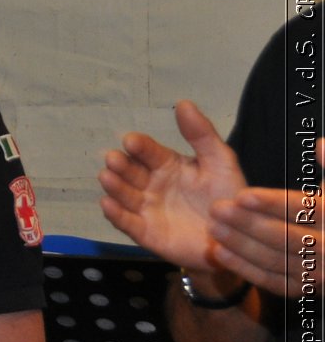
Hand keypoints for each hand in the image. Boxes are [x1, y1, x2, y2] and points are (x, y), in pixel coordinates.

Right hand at [99, 99, 245, 269]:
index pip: (148, 152)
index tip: (131, 141)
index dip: (139, 146)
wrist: (235, 238)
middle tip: (113, 159)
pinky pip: (126, 222)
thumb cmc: (227, 198)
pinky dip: (115, 214)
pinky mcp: (145, 232)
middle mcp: (151, 185)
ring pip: (124, 195)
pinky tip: (107, 204)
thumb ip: (202, 135)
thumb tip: (183, 103)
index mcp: (167, 165)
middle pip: (130, 172)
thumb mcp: (220, 162)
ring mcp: (146, 209)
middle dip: (120, 165)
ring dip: (114, 186)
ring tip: (106, 177)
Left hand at [208, 168, 321, 297]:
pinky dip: (245, 269)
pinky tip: (219, 253)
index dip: (274, 203)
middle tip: (216, 210)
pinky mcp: (302, 288)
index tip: (243, 195)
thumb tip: (319, 144)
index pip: (305, 210)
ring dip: (242, 246)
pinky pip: (272, 280)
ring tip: (213, 229)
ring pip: (276, 260)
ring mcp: (317, 272)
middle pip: (286, 237)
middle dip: (249, 224)